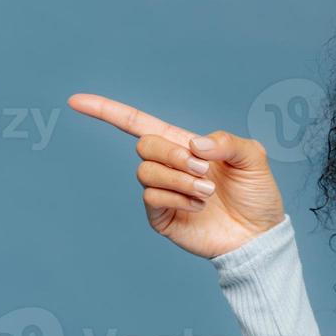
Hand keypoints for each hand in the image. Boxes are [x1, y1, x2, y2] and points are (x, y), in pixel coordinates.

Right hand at [68, 93, 284, 257]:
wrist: (260, 235)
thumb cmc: (258, 195)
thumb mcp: (253, 158)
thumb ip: (228, 141)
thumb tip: (194, 144)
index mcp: (186, 146)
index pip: (138, 124)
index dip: (108, 111)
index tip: (76, 101)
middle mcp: (169, 167)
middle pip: (144, 146)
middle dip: (174, 155)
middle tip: (205, 170)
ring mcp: (163, 192)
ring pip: (146, 172)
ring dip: (181, 179)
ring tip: (207, 192)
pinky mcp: (160, 217)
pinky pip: (151, 197)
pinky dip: (178, 197)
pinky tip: (199, 206)